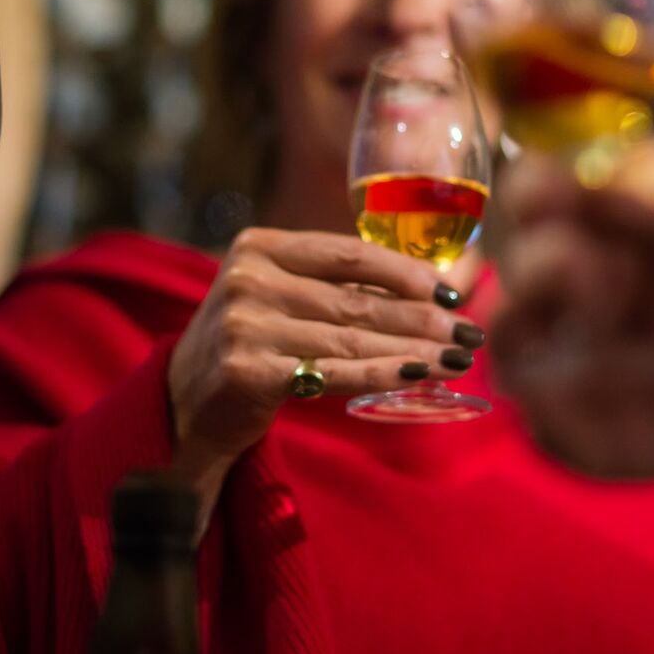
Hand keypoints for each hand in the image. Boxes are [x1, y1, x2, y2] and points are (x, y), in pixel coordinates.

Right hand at [167, 229, 478, 509]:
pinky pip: (333, 373)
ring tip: (456, 358)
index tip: (450, 293)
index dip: (406, 273)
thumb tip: (427, 289)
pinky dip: (382, 375)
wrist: (184, 407)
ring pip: (352, 338)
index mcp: (258, 246)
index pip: (348, 253)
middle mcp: (249, 279)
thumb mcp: (278, 299)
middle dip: (422, 318)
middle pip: (357, 300)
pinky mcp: (248, 370)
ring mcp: (245, 324)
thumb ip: (333, 287)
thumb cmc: (249, 348)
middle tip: (469, 332)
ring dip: (413, 350)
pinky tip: (419, 376)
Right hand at [488, 132, 653, 493]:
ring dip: (523, 350)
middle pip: (537, 275)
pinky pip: (590, 444)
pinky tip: (567, 412)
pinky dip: (557, 431)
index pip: (565, 191)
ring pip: (541, 361)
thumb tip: (612, 194)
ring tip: (554, 347)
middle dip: (535, 274)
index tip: (560, 209)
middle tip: (583, 283)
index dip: (541, 199)